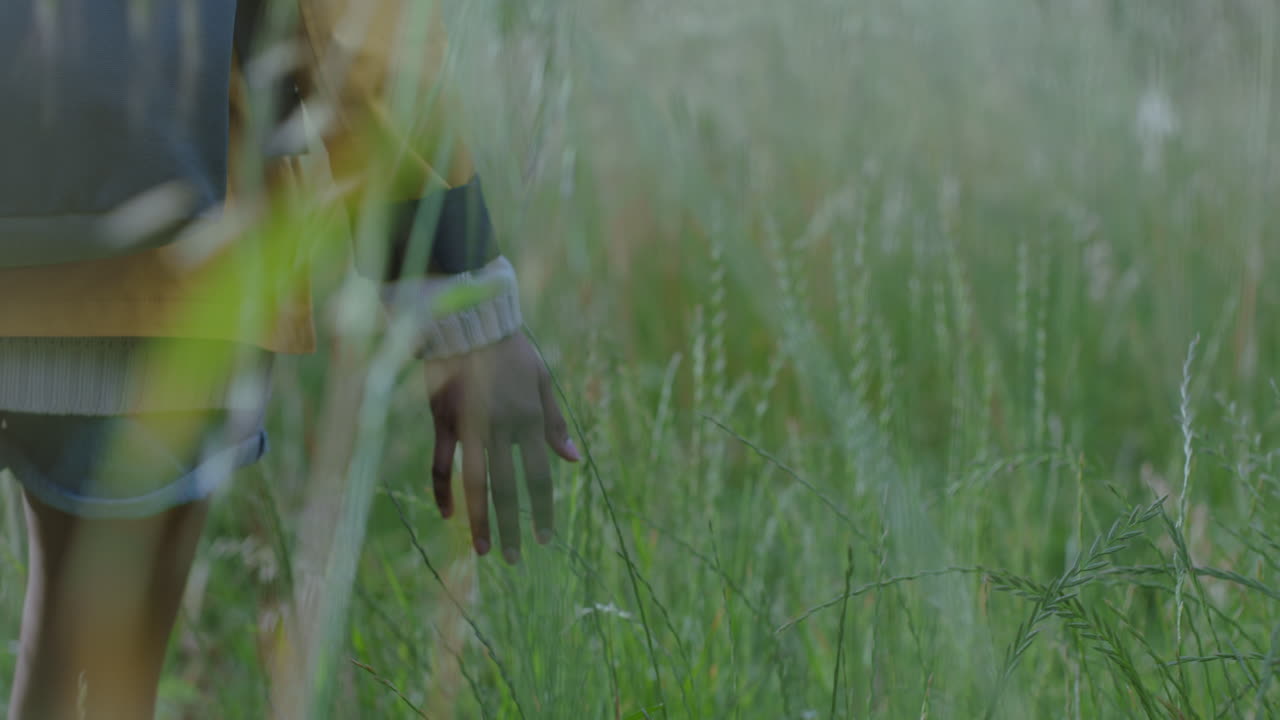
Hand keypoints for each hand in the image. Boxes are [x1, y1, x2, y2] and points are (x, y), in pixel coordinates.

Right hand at [426, 332, 579, 562]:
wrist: (470, 321)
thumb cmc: (512, 351)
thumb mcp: (543, 382)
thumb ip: (556, 424)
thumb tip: (574, 461)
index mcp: (529, 420)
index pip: (539, 476)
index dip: (543, 508)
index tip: (546, 538)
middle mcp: (501, 427)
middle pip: (507, 488)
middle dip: (512, 526)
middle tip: (516, 559)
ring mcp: (469, 426)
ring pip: (474, 483)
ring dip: (480, 520)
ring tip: (485, 551)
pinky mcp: (444, 420)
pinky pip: (441, 463)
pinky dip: (443, 489)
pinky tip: (448, 514)